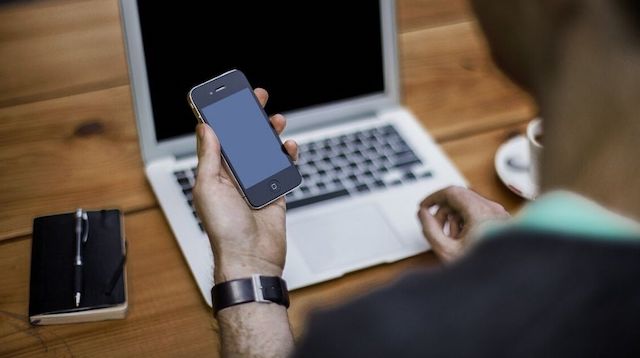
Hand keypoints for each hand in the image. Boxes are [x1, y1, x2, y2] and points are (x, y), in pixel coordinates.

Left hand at [193, 88, 297, 282]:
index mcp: (215, 173)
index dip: (222, 116)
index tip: (228, 97)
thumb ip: (209, 157)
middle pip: (243, 140)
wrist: (251, 259)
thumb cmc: (224, 230)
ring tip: (277, 120)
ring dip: (270, 134)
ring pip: (264, 151)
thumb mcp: (208, 188)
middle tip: (258, 98)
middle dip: (250, 118)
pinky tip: (289, 147)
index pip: (218, 137)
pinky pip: (282, 169)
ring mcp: (256, 184)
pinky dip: (287, 156)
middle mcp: (234, 176)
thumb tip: (205, 128)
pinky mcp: (275, 193)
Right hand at [417, 186, 509, 261]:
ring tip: (453, 239)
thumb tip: (423, 214)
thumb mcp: (447, 251)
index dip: (433, 198)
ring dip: (455, 218)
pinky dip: (467, 222)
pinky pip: (479, 214)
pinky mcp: (503, 222)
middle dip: (443, 212)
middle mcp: (493, 209)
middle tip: (435, 228)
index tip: (423, 207)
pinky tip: (464, 241)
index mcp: (480, 212)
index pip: (451, 192)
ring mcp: (500, 215)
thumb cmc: (484, 270)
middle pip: (459, 198)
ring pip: (469, 205)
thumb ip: (430, 229)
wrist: (506, 281)